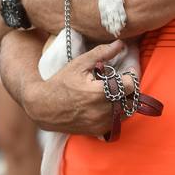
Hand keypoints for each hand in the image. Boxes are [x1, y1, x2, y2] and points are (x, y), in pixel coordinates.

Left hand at [0, 0, 43, 48]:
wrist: (22, 3)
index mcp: (0, 3)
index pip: (2, 11)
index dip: (10, 14)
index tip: (17, 18)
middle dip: (7, 27)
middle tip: (18, 32)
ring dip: (6, 37)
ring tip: (19, 41)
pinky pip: (0, 43)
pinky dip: (6, 45)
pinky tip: (15, 48)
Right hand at [16, 40, 132, 135]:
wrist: (43, 107)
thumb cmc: (61, 82)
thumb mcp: (79, 64)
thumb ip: (101, 53)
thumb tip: (120, 44)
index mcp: (99, 93)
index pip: (130, 86)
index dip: (131, 76)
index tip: (128, 70)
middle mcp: (102, 112)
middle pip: (131, 100)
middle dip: (129, 89)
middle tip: (122, 80)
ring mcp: (100, 124)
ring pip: (126, 112)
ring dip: (125, 101)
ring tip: (115, 91)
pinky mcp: (98, 131)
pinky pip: (116, 122)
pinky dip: (117, 112)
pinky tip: (107, 103)